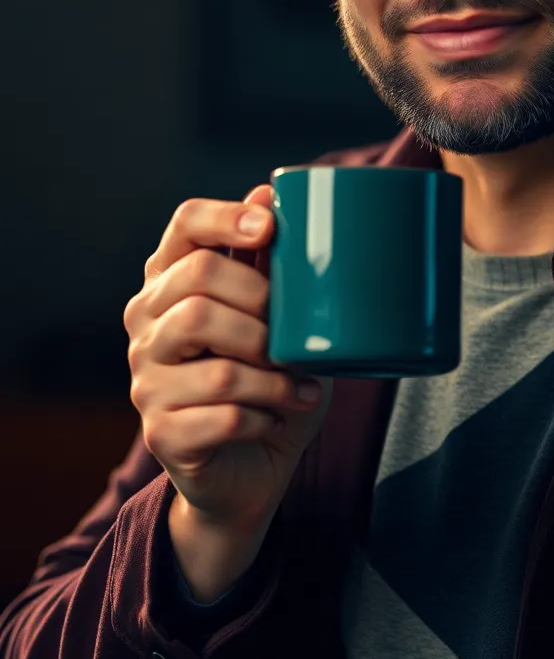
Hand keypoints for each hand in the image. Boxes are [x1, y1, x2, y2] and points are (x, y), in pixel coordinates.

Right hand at [124, 184, 332, 529]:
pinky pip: (223, 413)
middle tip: (296, 338)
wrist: (251, 469)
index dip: (226, 216)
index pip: (184, 225)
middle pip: (198, 283)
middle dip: (262, 307)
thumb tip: (268, 190)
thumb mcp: (277, 318)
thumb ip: (269, 264)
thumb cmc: (267, 379)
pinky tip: (279, 417)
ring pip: (216, 360)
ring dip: (273, 376)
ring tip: (302, 387)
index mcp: (171, 281)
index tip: (269, 227)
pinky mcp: (161, 432)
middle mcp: (146, 323)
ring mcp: (146, 379)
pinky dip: (265, 415)